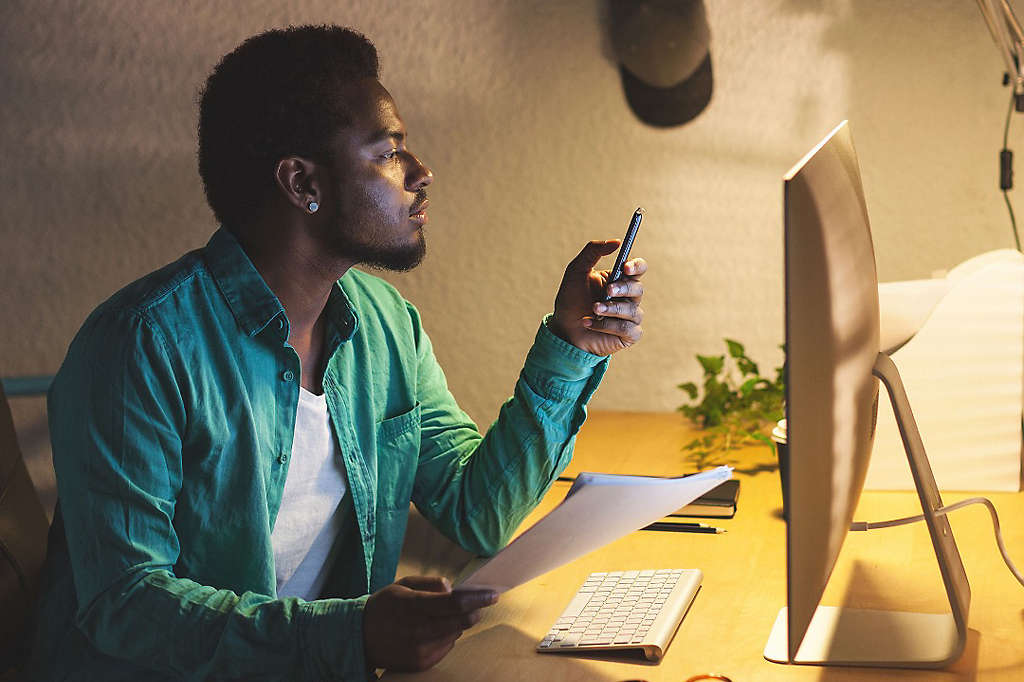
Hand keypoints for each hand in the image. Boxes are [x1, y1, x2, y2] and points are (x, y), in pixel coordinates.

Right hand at [362, 575, 497, 671]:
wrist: (360, 637)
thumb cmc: (385, 606)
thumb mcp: (404, 584)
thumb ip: (431, 583)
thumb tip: (454, 589)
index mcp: (413, 606)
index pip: (453, 603)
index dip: (476, 599)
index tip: (492, 595)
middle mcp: (418, 630)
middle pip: (460, 622)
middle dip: (474, 611)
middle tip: (480, 603)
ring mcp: (420, 650)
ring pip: (455, 635)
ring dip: (458, 624)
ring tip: (444, 616)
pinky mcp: (421, 664)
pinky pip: (446, 647)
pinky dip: (446, 637)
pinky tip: (433, 630)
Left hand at [548, 240, 646, 355]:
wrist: (563, 329)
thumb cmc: (570, 299)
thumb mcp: (576, 270)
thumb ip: (593, 252)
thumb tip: (616, 242)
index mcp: (619, 279)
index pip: (638, 268)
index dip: (636, 266)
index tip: (625, 267)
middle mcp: (628, 297)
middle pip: (638, 288)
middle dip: (622, 289)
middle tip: (607, 291)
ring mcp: (630, 316)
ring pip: (633, 310)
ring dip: (611, 309)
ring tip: (592, 309)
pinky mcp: (628, 335)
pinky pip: (628, 328)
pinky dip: (607, 326)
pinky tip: (589, 323)